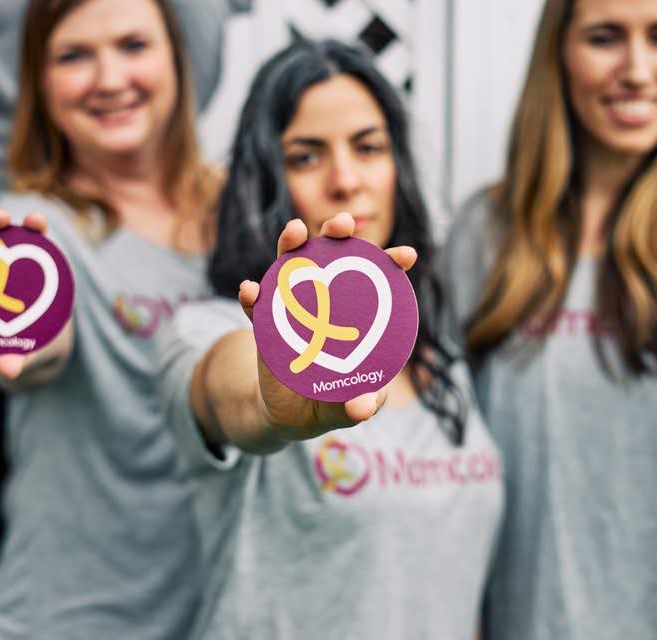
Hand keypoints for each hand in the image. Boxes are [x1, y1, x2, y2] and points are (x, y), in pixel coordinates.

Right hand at [238, 212, 416, 441]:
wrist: (285, 414)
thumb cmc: (326, 403)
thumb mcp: (342, 409)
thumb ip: (355, 407)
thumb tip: (365, 405)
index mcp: (354, 316)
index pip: (375, 282)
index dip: (390, 264)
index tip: (408, 255)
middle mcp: (324, 302)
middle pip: (331, 259)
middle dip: (337, 233)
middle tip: (343, 223)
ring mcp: (293, 308)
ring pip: (292, 268)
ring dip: (291, 246)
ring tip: (294, 231)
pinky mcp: (266, 324)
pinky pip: (257, 307)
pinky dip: (252, 296)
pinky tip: (248, 290)